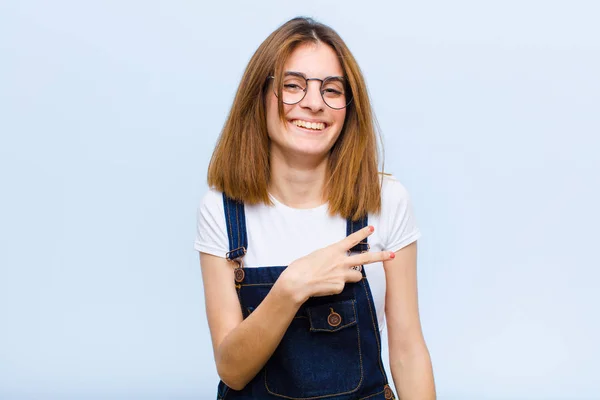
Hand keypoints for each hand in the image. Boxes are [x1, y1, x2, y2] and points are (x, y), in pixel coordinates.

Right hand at [278, 226, 394, 303]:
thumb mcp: (316, 255)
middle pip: (366, 259)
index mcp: (334, 250)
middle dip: (381, 256)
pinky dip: (336, 286)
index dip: (363, 233)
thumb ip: (330, 257)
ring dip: (353, 276)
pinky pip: (342, 286)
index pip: (352, 239)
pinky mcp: (340, 287)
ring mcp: (342, 275)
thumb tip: (335, 263)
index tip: (372, 228)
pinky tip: (325, 286)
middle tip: (393, 255)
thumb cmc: (301, 267)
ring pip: (357, 276)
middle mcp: (341, 261)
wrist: (298, 282)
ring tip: (337, 277)